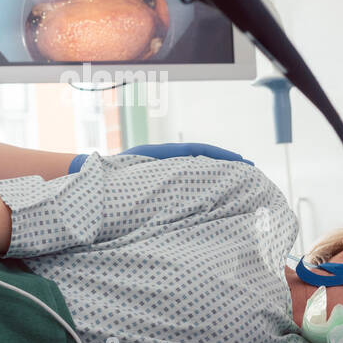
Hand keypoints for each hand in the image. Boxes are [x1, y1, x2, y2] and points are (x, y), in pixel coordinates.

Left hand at [69, 142, 252, 172]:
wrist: (92, 181)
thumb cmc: (110, 178)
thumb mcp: (135, 170)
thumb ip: (155, 168)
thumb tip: (184, 170)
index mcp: (162, 154)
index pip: (197, 151)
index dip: (220, 155)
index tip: (241, 161)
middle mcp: (167, 159)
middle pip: (202, 157)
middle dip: (226, 163)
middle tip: (250, 170)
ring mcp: (166, 168)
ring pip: (197, 168)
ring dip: (218, 173)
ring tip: (240, 181)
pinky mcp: (163, 179)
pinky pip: (188, 177)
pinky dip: (204, 180)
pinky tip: (216, 191)